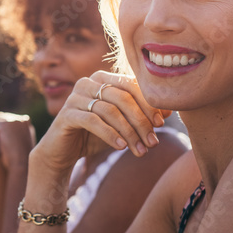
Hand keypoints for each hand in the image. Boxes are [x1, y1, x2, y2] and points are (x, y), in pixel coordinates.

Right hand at [30, 72, 167, 177]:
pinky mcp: (65, 114)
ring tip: (140, 150)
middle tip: (153, 142)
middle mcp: (87, 82)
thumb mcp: (122, 126)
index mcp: (102, 79)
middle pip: (122, 97)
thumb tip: (170, 110)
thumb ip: (142, 116)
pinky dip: (110, 135)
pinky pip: (92, 121)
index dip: (148, 104)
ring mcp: (74, 97)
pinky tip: (121, 148)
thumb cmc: (95, 136)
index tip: (162, 124)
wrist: (63, 152)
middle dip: (141, 121)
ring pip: (109, 111)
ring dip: (128, 132)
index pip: (131, 85)